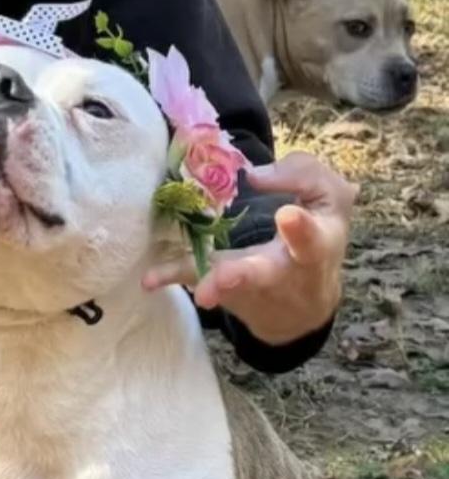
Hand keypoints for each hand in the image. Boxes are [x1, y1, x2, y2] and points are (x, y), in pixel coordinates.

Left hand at [143, 152, 356, 345]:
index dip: (300, 228)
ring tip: (197, 291)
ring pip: (225, 284)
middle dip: (242, 274)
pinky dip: (173, 276)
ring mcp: (248, 284)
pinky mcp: (223, 288)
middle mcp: (280, 270)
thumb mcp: (328, 198)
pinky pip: (196, 278)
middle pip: (262, 273)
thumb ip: (302, 174)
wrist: (304, 303)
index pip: (311, 236)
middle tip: (225, 276)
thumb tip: (253, 175)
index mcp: (315, 245)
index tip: (287, 215)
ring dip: (209, 284)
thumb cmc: (318, 233)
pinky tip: (150, 279)